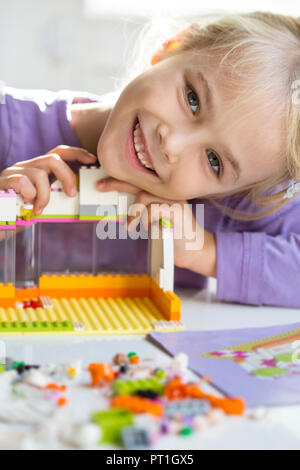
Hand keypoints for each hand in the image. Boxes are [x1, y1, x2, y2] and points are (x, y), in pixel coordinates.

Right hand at [0, 145, 96, 213]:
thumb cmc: (17, 211)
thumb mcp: (40, 201)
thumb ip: (54, 195)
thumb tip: (76, 197)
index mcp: (37, 168)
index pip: (58, 152)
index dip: (77, 153)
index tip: (92, 160)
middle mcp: (26, 166)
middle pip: (53, 159)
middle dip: (67, 176)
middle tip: (72, 194)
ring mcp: (14, 172)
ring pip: (40, 174)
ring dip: (45, 195)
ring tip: (39, 208)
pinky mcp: (5, 181)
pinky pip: (24, 184)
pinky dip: (30, 197)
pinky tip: (26, 206)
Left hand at [97, 177, 216, 277]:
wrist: (195, 251)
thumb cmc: (173, 237)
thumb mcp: (154, 222)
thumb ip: (143, 212)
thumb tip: (121, 208)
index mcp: (164, 193)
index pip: (140, 181)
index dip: (121, 180)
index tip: (102, 183)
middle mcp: (170, 193)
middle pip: (140, 183)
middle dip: (117, 184)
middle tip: (100, 187)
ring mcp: (175, 200)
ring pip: (145, 196)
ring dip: (133, 213)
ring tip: (130, 227)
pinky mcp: (178, 212)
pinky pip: (154, 209)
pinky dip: (146, 219)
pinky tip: (148, 228)